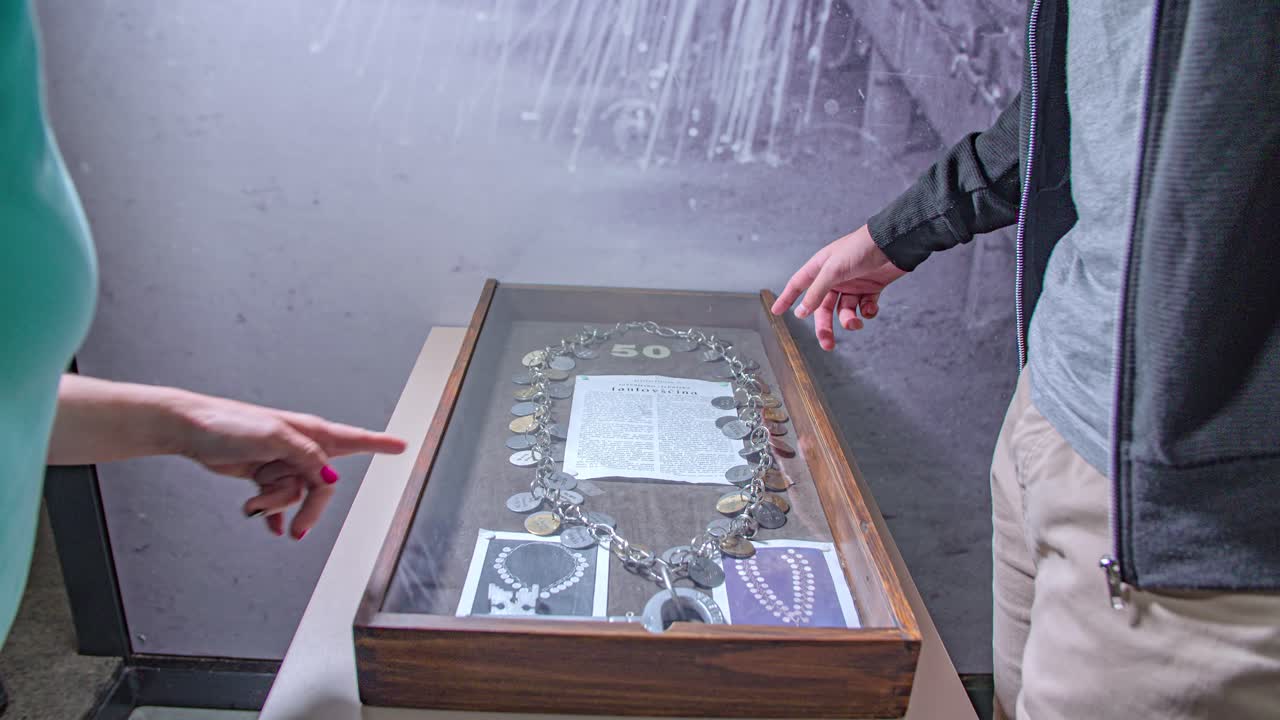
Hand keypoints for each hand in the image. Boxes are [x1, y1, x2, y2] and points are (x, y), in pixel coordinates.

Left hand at [173, 394, 406, 539]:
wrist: (192, 430)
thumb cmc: (230, 424)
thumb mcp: (274, 438)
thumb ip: (306, 457)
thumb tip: (329, 479)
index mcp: (311, 433)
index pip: (355, 439)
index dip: (379, 444)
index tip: (402, 445)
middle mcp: (301, 447)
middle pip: (322, 486)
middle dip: (308, 508)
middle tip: (298, 531)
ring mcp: (283, 462)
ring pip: (295, 495)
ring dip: (274, 503)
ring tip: (253, 500)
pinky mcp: (264, 473)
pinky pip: (277, 500)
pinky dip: (270, 513)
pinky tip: (266, 523)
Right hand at [770, 224, 907, 349]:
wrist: (893, 244)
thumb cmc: (860, 249)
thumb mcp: (833, 270)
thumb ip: (816, 292)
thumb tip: (801, 312)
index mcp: (820, 268)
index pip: (798, 285)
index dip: (787, 298)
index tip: (776, 312)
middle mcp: (834, 278)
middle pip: (823, 307)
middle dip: (825, 326)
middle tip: (827, 343)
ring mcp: (853, 284)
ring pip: (844, 310)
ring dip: (849, 320)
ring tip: (855, 323)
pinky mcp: (871, 289)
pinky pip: (864, 307)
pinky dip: (867, 312)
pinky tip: (870, 309)